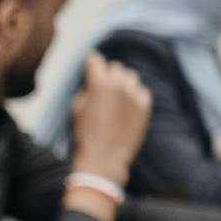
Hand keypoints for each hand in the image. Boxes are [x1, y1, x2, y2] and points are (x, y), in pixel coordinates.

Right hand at [68, 52, 150, 185]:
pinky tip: (128, 103)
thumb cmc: (84, 134)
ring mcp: (134, 96)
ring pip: (131, 76)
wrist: (103, 159)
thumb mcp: (76, 108)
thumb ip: (86, 88)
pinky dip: (135, 94)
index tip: (91, 62)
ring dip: (123, 81)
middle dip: (108, 72)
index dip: (92, 61)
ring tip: (116, 93)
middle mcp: (119, 86)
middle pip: (115, 67)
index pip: (96, 61)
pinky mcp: (144, 107)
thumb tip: (92, 79)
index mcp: (99, 84)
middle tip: (103, 82)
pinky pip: (142, 91)